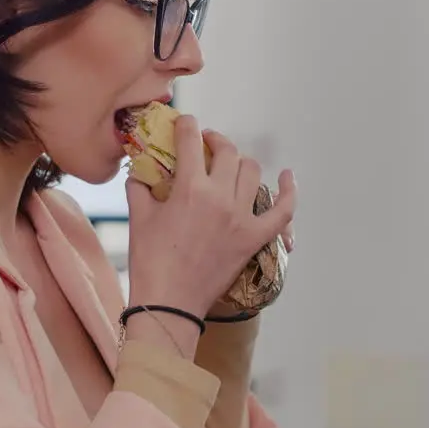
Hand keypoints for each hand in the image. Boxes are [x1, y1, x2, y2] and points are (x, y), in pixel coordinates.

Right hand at [125, 115, 296, 319]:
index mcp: (190, 188)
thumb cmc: (149, 261)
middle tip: (206, 145)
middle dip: (215, 141)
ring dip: (240, 163)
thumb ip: (140, 187)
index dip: (187, 126)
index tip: (185, 124)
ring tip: (229, 166)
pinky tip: (288, 176)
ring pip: (252, 172)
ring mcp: (241, 218)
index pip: (191, 141)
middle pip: (227, 152)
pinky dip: (289, 191)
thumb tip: (141, 171)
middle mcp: (220, 197)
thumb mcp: (139, 217)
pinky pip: (282, 210)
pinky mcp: (254, 238)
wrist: (169, 303)